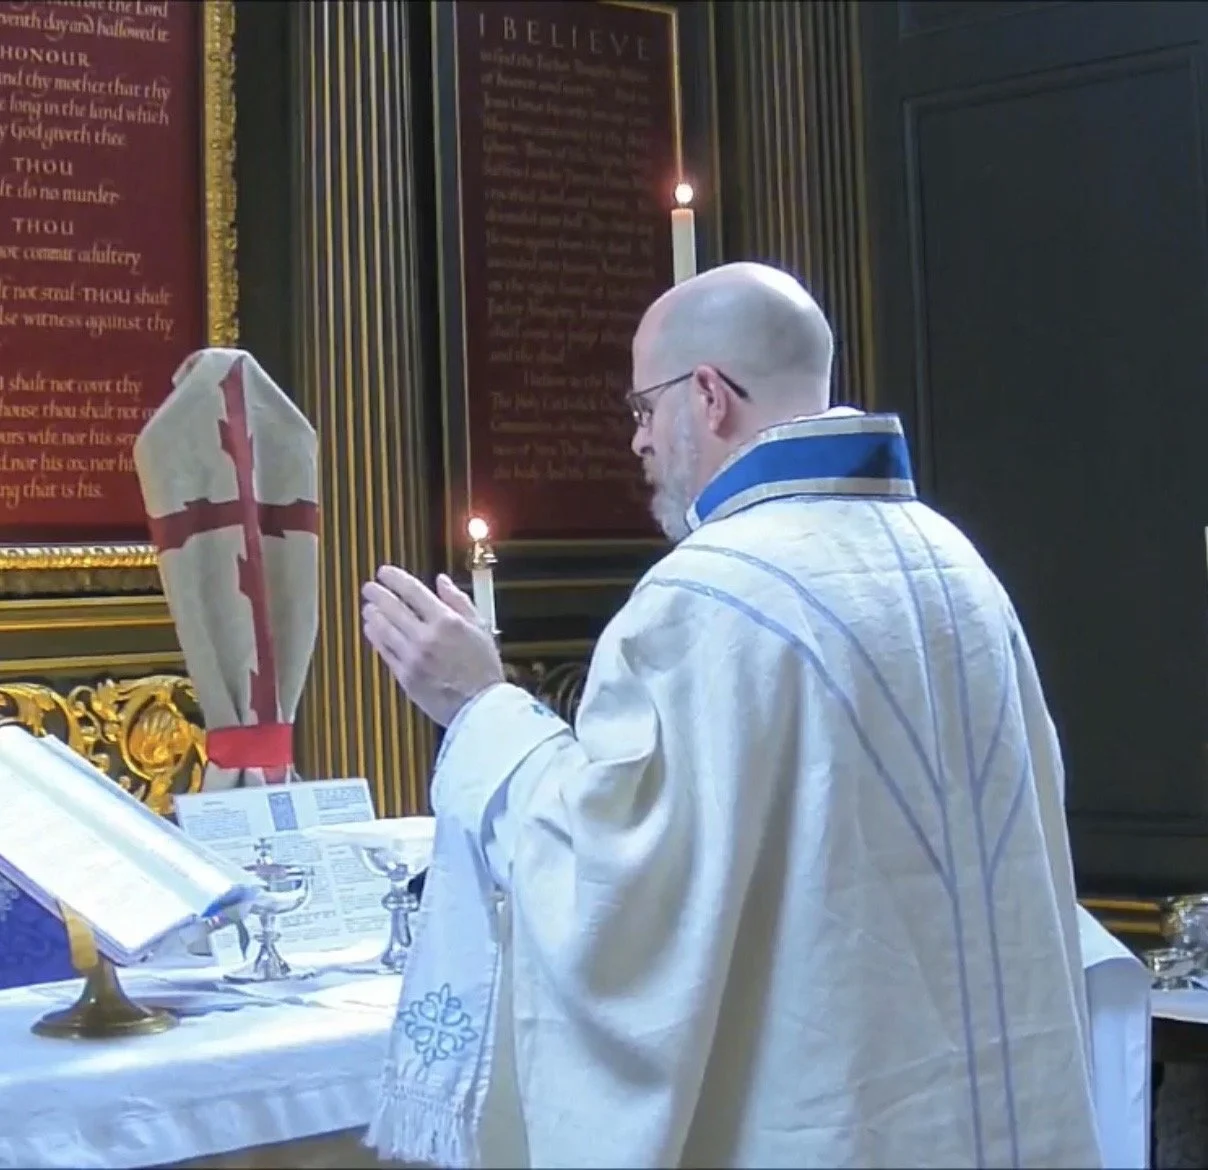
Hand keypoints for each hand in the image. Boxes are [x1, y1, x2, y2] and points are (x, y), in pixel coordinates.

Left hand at [361, 567, 504, 726]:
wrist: (480, 706)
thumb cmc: (484, 668)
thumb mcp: (481, 627)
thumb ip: (459, 601)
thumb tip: (441, 581)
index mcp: (447, 621)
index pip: (413, 591)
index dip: (395, 578)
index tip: (384, 572)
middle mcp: (426, 636)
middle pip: (392, 607)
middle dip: (377, 594)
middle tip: (369, 587)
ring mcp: (413, 657)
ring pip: (384, 628)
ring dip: (373, 614)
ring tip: (368, 607)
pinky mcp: (405, 676)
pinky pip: (384, 651)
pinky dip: (375, 637)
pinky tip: (371, 629)